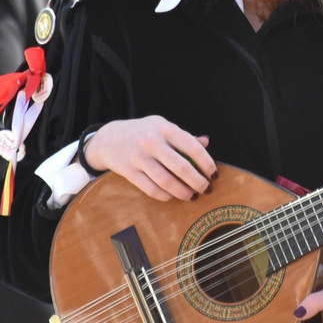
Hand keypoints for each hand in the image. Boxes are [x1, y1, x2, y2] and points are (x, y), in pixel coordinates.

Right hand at [83, 116, 216, 200]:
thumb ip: (183, 136)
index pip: (192, 146)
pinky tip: (172, 196)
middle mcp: (151, 142)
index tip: (214, 174)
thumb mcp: (161, 127)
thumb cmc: (142, 132)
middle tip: (207, 189)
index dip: (206, 162)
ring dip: (183, 192)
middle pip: (181, 167)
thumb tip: (206, 142)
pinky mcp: (129, 172)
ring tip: (192, 196)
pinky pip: (151, 189)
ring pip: (166, 181)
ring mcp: (139, 157)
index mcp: (164, 128)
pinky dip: (165, 196)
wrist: (108, 138)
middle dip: (198, 182)